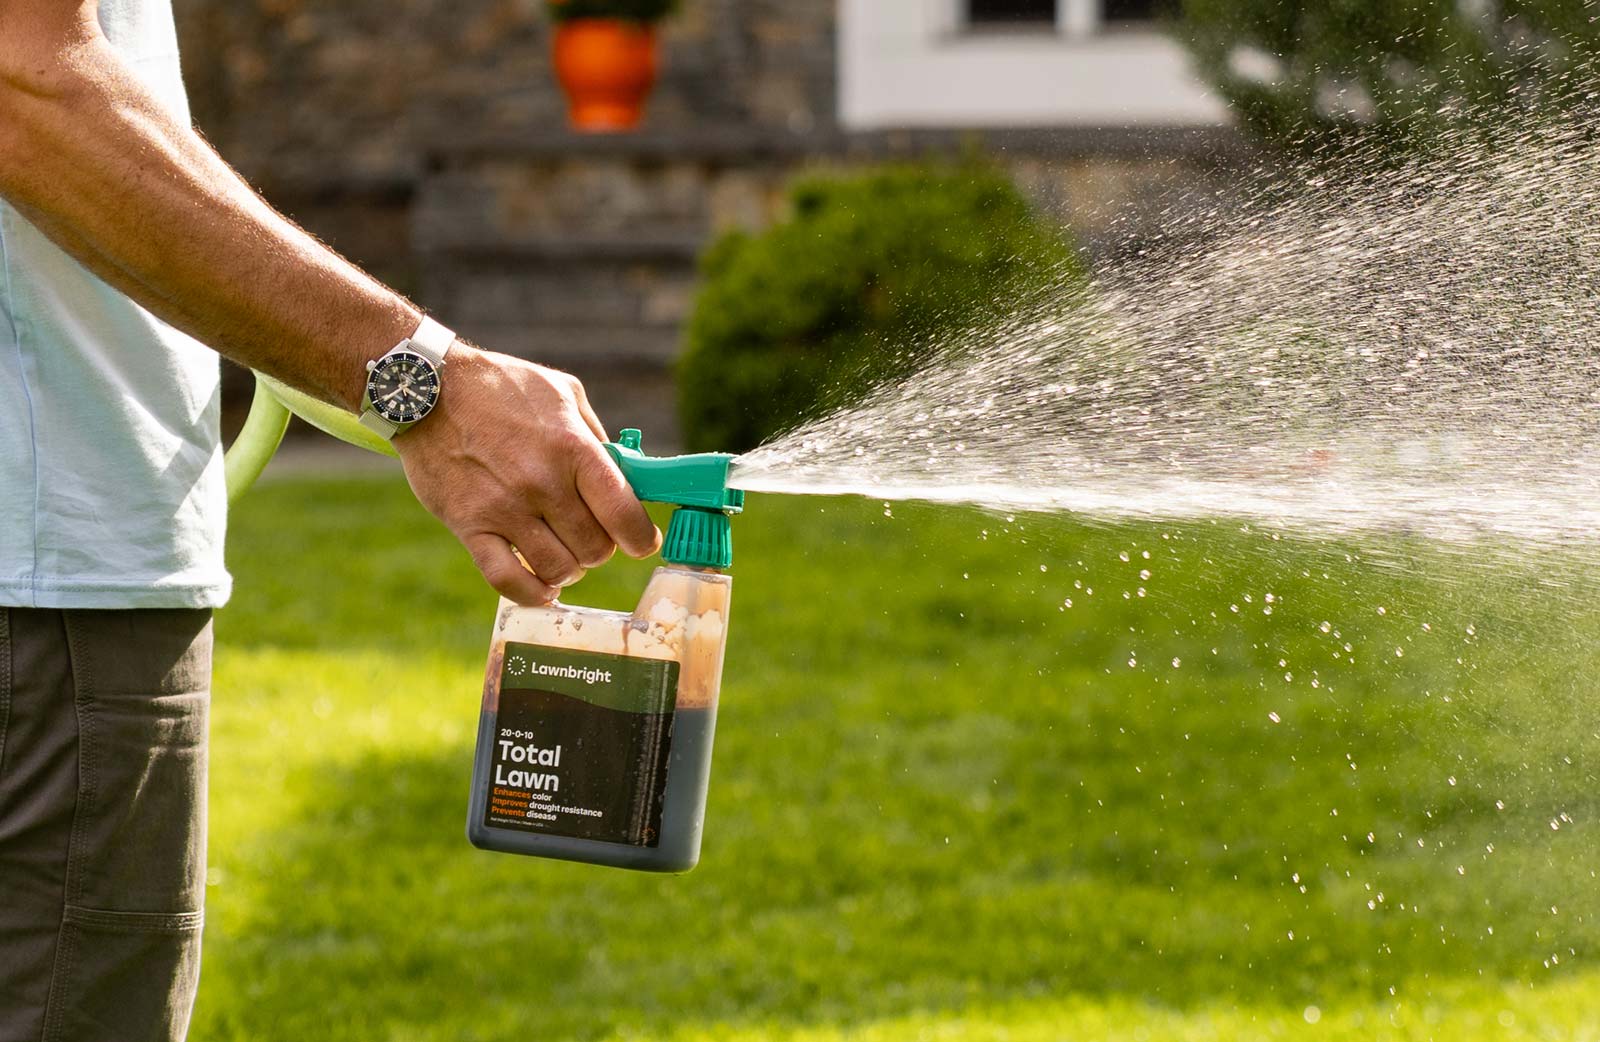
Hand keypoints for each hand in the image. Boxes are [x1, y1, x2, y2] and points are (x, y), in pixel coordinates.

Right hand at [393, 343, 660, 603]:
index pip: (624, 513)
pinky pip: (508, 580)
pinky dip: (532, 593)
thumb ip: (595, 439)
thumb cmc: (502, 387)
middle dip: (600, 548)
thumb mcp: (562, 393)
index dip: (641, 538)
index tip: (642, 542)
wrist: (427, 389)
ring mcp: (504, 508)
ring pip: (559, 569)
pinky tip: (543, 587)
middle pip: (594, 548)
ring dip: (569, 568)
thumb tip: (626, 478)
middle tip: (590, 535)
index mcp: (573, 447)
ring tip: (563, 552)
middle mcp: (541, 482)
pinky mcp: (469, 526)